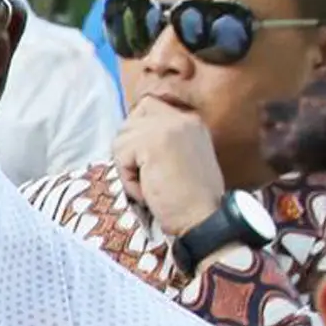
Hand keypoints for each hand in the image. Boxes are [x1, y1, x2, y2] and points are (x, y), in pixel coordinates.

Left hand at [113, 97, 228, 238]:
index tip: (142, 158)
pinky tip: (149, 191)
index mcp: (191, 121)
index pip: (147, 106)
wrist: (204, 218)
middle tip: (148, 177)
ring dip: (128, 168)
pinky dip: (128, 180)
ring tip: (152, 185)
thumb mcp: (183, 159)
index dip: (136, 132)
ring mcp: (167, 127)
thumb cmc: (192, 200)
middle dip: (129, 151)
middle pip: (130, 121)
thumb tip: (129, 137)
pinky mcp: (152, 143)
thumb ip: (162, 141)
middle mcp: (181, 118)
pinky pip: (120, 156)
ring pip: (121, 139)